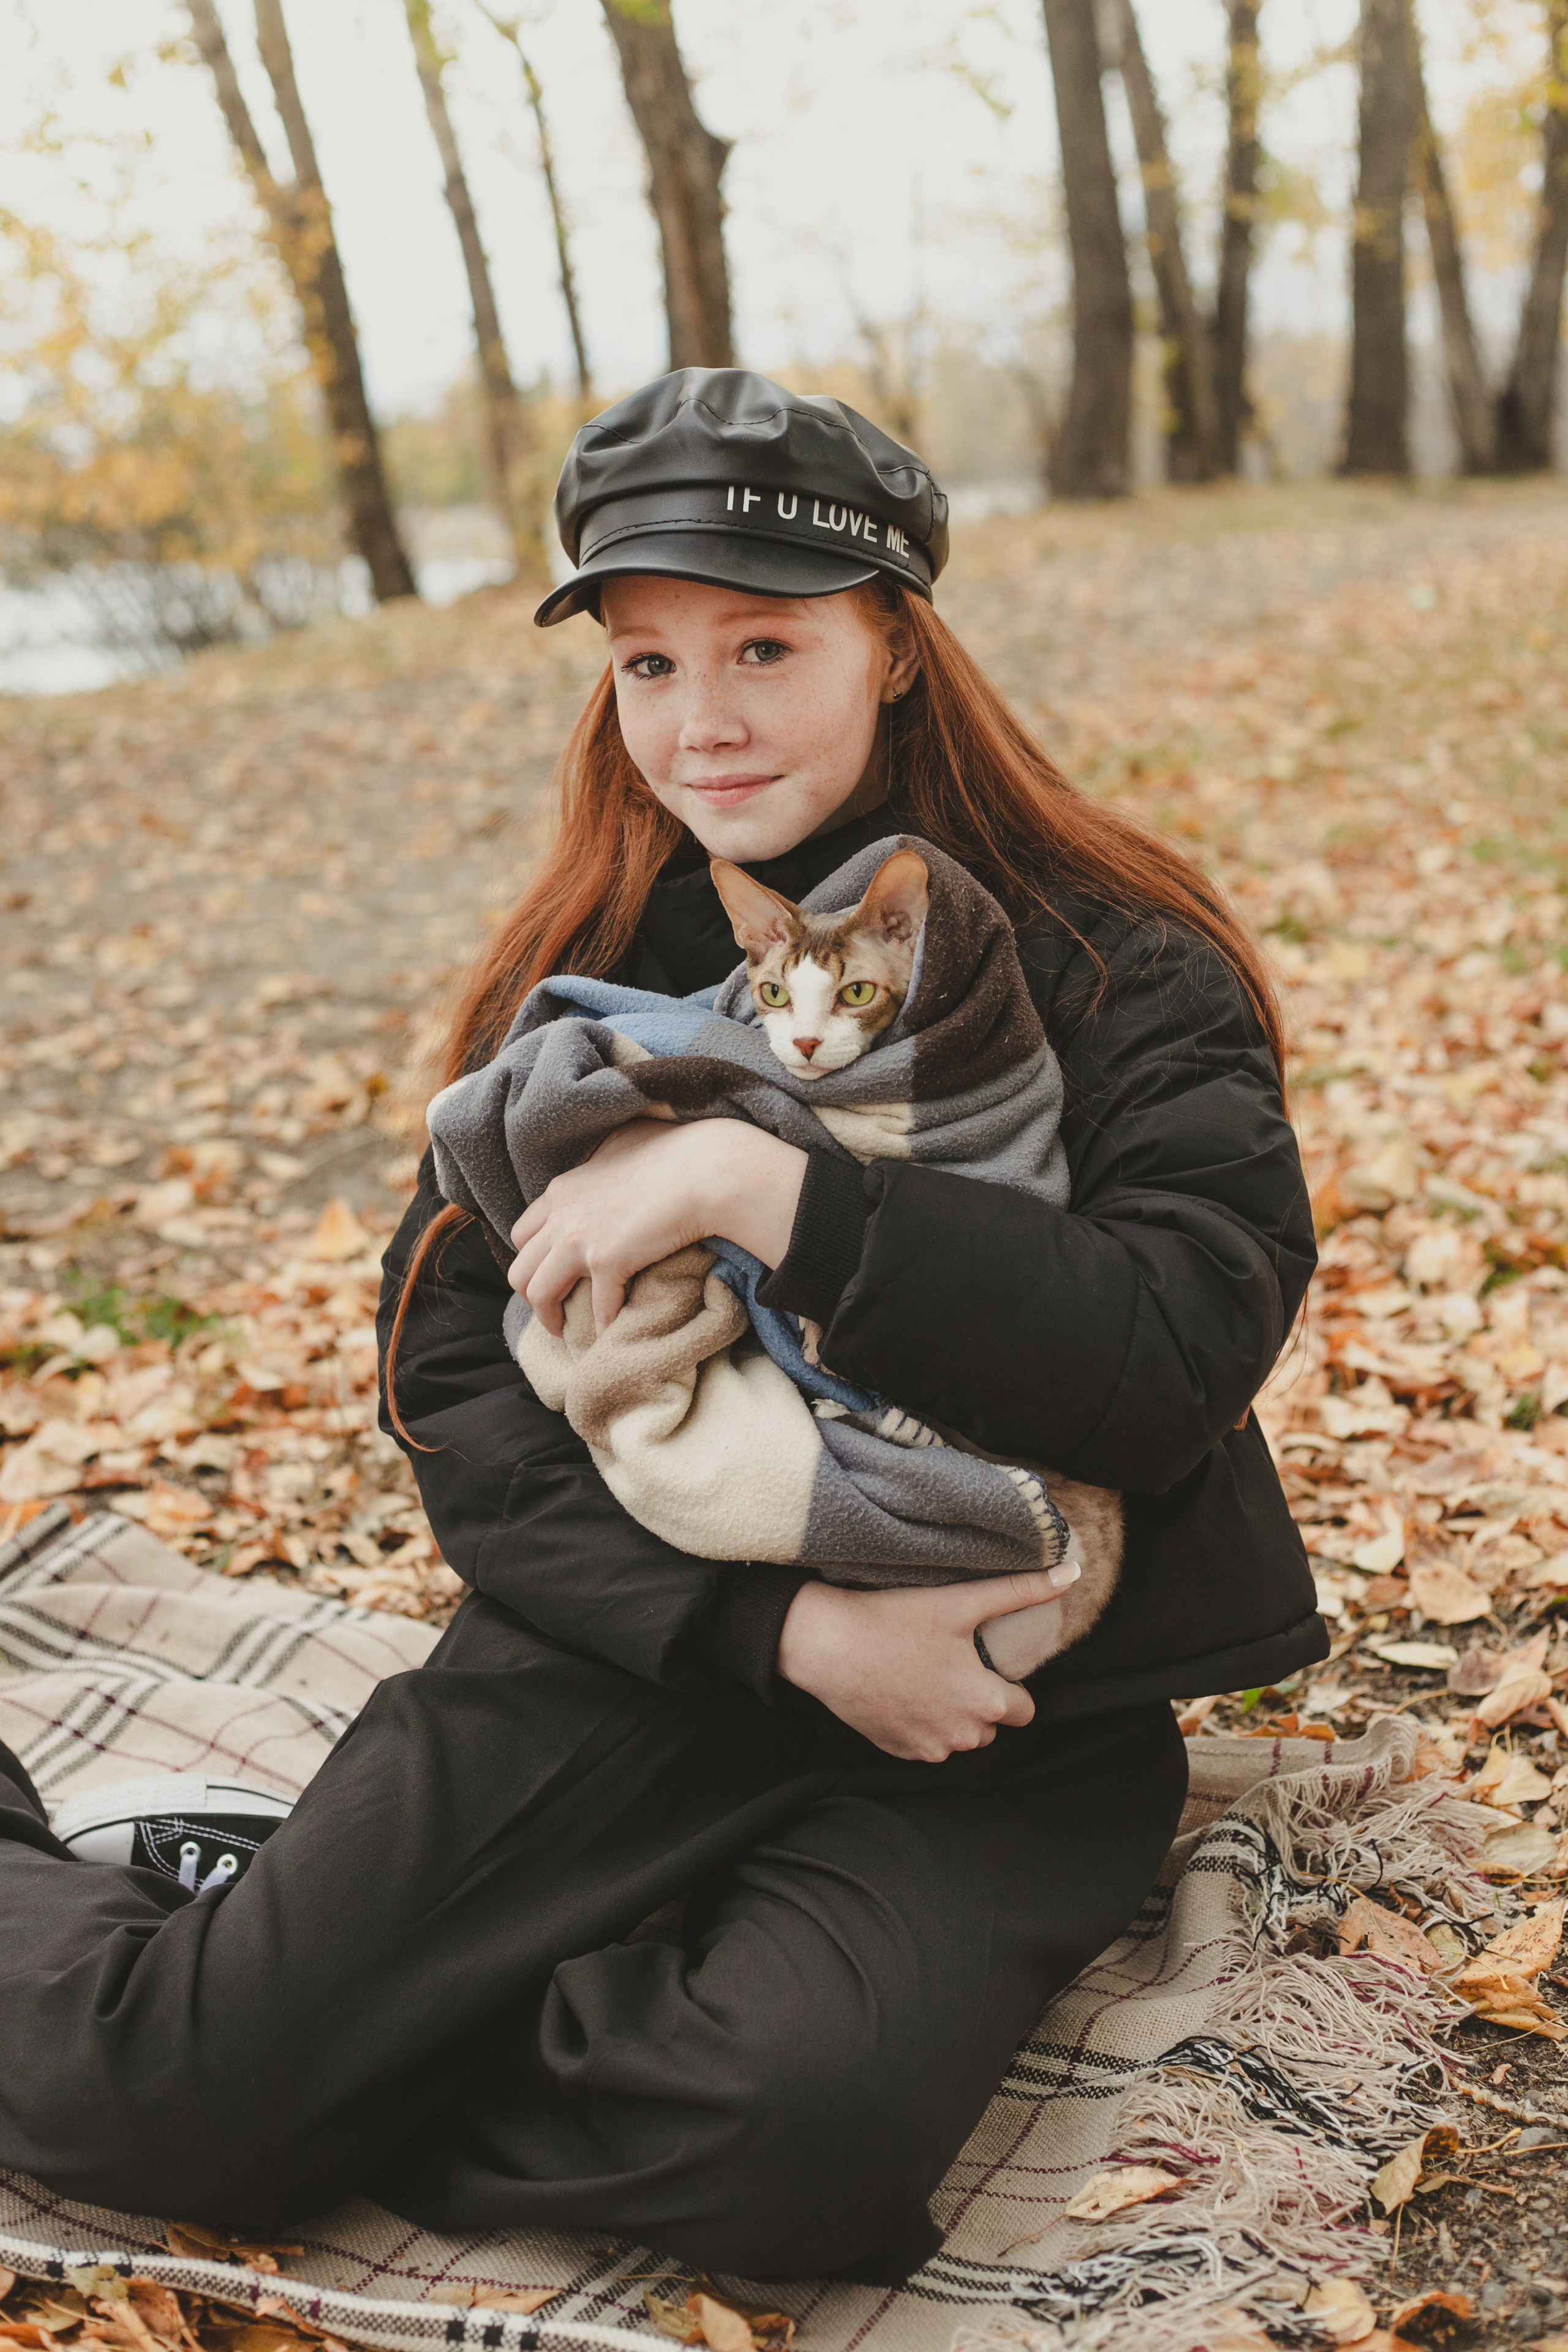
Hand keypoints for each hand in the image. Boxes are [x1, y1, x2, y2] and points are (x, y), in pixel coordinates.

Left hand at [509, 1118, 807, 1335]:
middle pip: (520, 1268)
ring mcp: (580, 1239)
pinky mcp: (607, 1261)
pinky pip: (597, 1308)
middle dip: (531, 1295)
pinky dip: (603, 1327)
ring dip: (550, 1318)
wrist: (705, 1168)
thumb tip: (604, 1164)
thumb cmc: (674, 1150)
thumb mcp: (622, 1144)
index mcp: (562, 1190)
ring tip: (566, 1332)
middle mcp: (561, 1215)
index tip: (549, 1275)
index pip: (523, 1233)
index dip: (531, 1260)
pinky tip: (612, 1334)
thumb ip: (601, 1159)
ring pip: (539, 1293)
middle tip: (553, 1310)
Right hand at [776, 1568, 1080, 1762]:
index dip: (1007, 1684)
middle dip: (979, 1700)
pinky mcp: (896, 1750)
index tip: (982, 1660)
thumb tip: (1071, 1576)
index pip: (1024, 1710)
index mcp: (985, 1703)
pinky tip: (902, 1689)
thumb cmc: (895, 1619)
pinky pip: (924, 1742)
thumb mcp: (963, 1601)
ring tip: (924, 1673)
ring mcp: (926, 1748)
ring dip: (951, 1715)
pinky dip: (920, 1723)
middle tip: (950, 1662)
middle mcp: (961, 1736)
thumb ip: (1022, 1591)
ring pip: (957, 1736)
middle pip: (990, 1725)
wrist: (827, 1645)